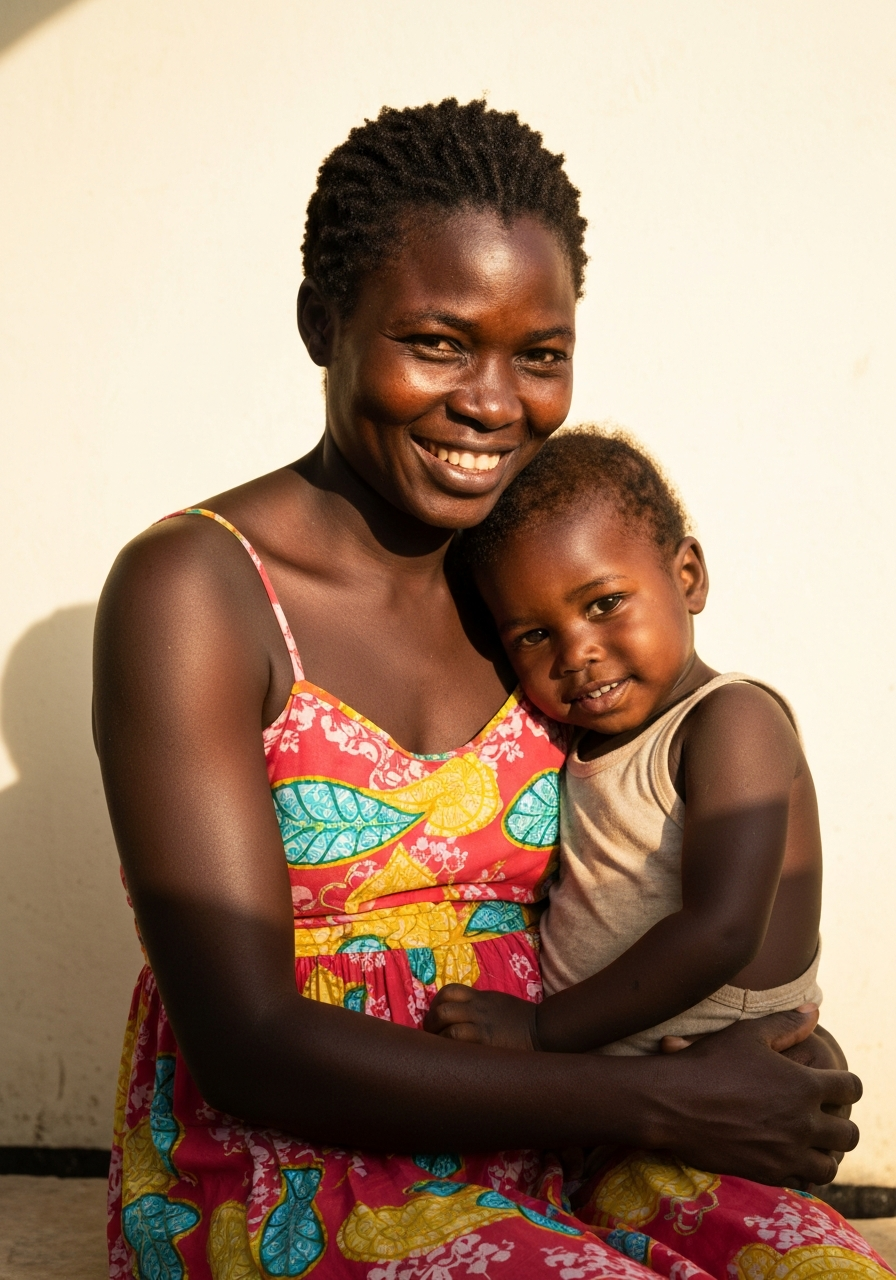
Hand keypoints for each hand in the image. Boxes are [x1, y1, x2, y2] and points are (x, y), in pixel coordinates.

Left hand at [424, 984, 538, 1049]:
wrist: (544, 1030)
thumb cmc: (520, 1021)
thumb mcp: (497, 1003)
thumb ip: (477, 1005)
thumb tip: (454, 1013)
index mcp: (480, 997)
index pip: (449, 991)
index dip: (436, 1004)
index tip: (436, 1018)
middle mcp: (478, 1008)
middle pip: (442, 1009)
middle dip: (430, 1023)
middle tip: (432, 1037)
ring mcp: (482, 1025)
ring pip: (447, 1025)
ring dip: (438, 1037)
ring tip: (439, 1049)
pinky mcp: (486, 1042)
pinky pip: (459, 1040)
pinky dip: (450, 1047)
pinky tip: (452, 1057)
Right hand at [644, 1006, 860, 1186]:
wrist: (673, 1103)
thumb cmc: (709, 1062)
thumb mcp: (748, 1034)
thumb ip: (787, 1023)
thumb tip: (814, 1010)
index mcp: (804, 1085)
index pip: (851, 1088)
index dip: (846, 1084)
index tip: (835, 1084)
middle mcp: (803, 1122)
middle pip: (849, 1133)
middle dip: (840, 1122)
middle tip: (824, 1115)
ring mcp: (787, 1152)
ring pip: (830, 1165)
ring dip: (825, 1152)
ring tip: (810, 1141)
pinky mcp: (769, 1174)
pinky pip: (803, 1180)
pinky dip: (801, 1170)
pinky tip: (786, 1154)